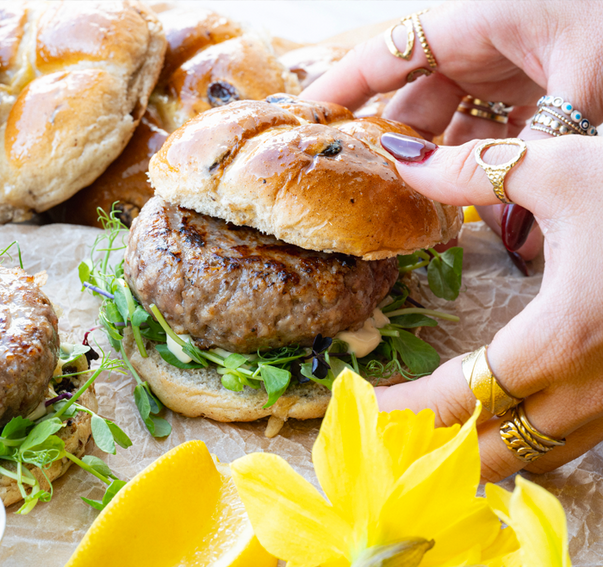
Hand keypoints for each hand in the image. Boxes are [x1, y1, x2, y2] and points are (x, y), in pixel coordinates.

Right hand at [300, 0, 602, 261]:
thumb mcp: (584, 91)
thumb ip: (531, 158)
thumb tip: (502, 233)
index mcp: (482, 22)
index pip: (389, 53)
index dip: (341, 87)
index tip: (302, 122)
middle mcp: (488, 46)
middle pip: (416, 100)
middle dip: (394, 148)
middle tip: (366, 196)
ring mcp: (514, 68)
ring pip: (454, 125)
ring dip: (443, 169)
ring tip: (418, 215)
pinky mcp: (541, 90)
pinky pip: (495, 134)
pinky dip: (488, 169)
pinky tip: (483, 209)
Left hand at [373, 133, 602, 481]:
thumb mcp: (567, 170)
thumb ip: (474, 173)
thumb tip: (402, 159)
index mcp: (559, 340)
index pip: (451, 401)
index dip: (395, 410)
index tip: (352, 404)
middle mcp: (589, 391)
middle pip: (484, 453)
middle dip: (423, 450)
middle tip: (375, 431)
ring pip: (530, 459)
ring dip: (470, 455)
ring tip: (421, 433)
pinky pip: (568, 445)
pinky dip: (521, 445)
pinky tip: (496, 420)